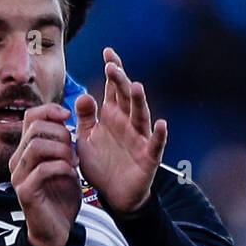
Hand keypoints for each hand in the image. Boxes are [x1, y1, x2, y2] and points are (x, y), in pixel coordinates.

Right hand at [9, 103, 80, 245]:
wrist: (57, 231)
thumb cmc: (60, 198)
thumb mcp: (64, 164)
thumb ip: (62, 144)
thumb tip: (65, 118)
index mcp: (25, 151)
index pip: (31, 117)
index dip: (50, 110)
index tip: (68, 116)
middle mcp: (18, 161)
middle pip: (36, 128)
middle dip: (61, 134)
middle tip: (74, 151)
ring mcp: (19, 176)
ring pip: (37, 146)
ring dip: (62, 151)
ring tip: (73, 163)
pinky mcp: (25, 192)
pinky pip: (43, 169)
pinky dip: (62, 168)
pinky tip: (71, 174)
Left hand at [75, 48, 166, 213]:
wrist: (114, 194)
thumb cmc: (102, 163)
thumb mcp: (86, 138)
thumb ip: (85, 116)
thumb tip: (83, 94)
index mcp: (112, 115)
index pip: (114, 87)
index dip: (113, 70)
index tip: (107, 51)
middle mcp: (128, 122)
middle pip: (127, 96)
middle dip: (121, 81)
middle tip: (111, 66)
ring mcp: (140, 138)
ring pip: (141, 115)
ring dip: (140, 101)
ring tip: (136, 86)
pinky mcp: (148, 157)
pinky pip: (156, 144)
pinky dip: (160, 135)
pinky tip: (162, 124)